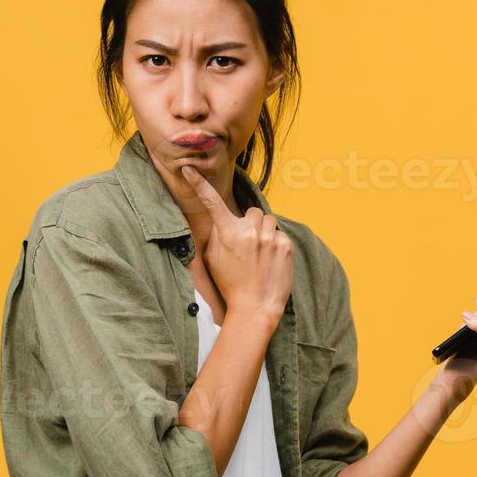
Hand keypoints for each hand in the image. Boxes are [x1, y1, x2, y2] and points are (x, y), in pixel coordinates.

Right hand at [182, 165, 292, 322]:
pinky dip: (275, 243)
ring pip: (268, 221)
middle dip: (250, 223)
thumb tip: (221, 222)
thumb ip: (216, 236)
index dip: (199, 184)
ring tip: (260, 254)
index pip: (211, 202)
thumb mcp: (213, 260)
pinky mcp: (286, 245)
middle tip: (246, 245)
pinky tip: (270, 261)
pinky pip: (280, 234)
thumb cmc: (231, 285)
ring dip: (264, 232)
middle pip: (252, 212)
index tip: (189, 168)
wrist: (255, 308)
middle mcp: (250, 231)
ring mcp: (270, 237)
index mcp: (228, 233)